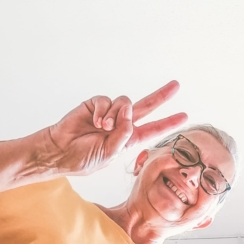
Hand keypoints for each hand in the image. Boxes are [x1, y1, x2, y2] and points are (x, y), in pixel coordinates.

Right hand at [39, 80, 187, 175]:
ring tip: (103, 127)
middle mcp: (121, 124)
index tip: (184, 116)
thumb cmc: (83, 158)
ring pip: (124, 103)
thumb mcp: (109, 154)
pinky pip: (107, 100)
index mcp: (128, 139)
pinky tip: (96, 121)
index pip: (152, 129)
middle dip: (161, 96)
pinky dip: (103, 110)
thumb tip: (129, 113)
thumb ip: (123, 135)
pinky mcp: (95, 105)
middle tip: (176, 85)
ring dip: (116, 115)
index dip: (168, 123)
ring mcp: (109, 113)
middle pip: (146, 106)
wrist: (59, 151)